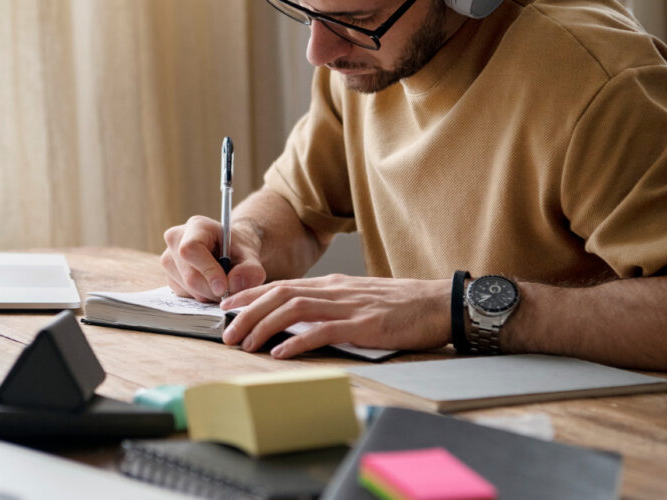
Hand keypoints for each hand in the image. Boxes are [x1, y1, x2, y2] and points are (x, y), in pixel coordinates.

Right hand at [160, 215, 265, 301]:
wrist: (230, 251)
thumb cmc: (238, 250)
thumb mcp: (251, 256)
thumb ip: (249, 270)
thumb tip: (234, 285)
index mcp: (196, 226)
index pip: (191, 249)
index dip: (207, 271)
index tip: (224, 288)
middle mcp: (175, 239)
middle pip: (189, 275)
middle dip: (212, 290)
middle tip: (230, 292)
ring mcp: (168, 258)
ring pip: (186, 288)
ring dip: (208, 294)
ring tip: (222, 284)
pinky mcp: (169, 275)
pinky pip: (184, 294)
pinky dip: (200, 296)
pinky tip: (210, 285)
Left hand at [220, 274, 449, 357]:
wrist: (440, 303)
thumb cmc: (403, 306)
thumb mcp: (359, 298)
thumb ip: (331, 305)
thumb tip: (301, 320)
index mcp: (333, 285)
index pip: (282, 285)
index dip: (250, 295)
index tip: (227, 307)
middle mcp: (335, 290)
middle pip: (279, 295)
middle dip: (247, 313)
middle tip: (226, 332)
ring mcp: (349, 306)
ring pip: (293, 310)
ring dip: (264, 326)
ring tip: (245, 343)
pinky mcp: (364, 324)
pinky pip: (322, 330)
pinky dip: (297, 341)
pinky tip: (280, 353)